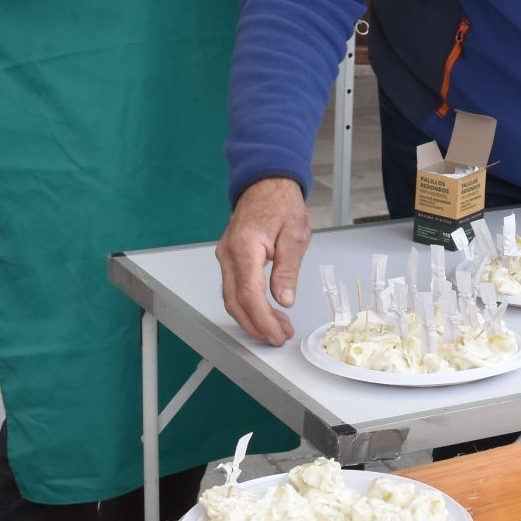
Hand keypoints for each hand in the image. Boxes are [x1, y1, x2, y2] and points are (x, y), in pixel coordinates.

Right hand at [216, 178, 310, 345]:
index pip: (249, 295)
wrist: (266, 184)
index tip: (277, 333)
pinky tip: (265, 311)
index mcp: (245, 247)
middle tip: (278, 336)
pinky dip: (247, 304)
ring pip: (231, 298)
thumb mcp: (295, 235)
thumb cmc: (282, 204)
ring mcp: (225, 256)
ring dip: (252, 317)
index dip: (262, 319)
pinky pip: (233, 288)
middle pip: (235, 302)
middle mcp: (228, 254)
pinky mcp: (229, 258)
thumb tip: (284, 299)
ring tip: (276, 327)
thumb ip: (288, 269)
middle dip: (256, 325)